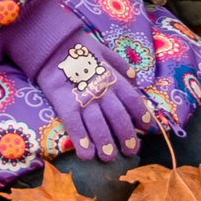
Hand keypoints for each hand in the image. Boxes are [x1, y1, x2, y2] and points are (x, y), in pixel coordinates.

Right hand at [39, 35, 155, 163]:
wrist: (52, 43)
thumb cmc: (79, 47)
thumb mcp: (104, 51)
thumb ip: (121, 65)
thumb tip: (136, 79)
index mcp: (113, 78)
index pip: (132, 100)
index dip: (142, 115)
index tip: (148, 129)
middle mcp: (102, 90)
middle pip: (119, 117)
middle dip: (126, 137)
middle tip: (130, 152)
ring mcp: (83, 97)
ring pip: (98, 125)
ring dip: (105, 144)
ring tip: (108, 158)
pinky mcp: (64, 102)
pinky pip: (74, 124)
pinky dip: (81, 141)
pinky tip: (86, 155)